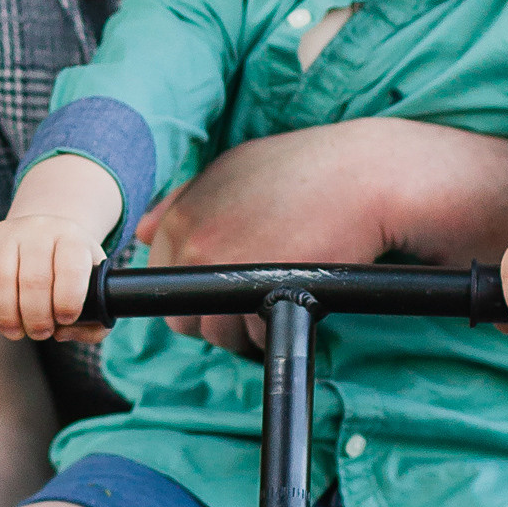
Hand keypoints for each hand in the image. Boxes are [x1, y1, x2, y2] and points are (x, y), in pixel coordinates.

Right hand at [0, 211, 103, 340]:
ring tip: (15, 331)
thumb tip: (64, 332)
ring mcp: (7, 233)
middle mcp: (39, 230)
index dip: (68, 301)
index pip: (71, 268)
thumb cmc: (69, 271)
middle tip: (39, 333)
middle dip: (36, 318)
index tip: (65, 320)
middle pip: (33, 279)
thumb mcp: (93, 289)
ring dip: (6, 315)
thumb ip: (93, 323)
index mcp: (72, 239)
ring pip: (0, 277)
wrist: (45, 235)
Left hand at [143, 120, 507, 347]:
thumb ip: (185, 201)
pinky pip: (255, 336)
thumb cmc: (306, 171)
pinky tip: (299, 301)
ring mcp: (225, 269)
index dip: (196, 293)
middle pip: (182, 318)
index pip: (161, 282)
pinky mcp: (261, 292)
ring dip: (247, 330)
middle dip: (216, 319)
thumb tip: (140, 232)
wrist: (367, 175)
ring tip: (280, 300)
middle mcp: (193, 242)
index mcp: (181, 215)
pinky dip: (277, 331)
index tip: (229, 287)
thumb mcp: (234, 170)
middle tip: (256, 302)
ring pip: (217, 334)